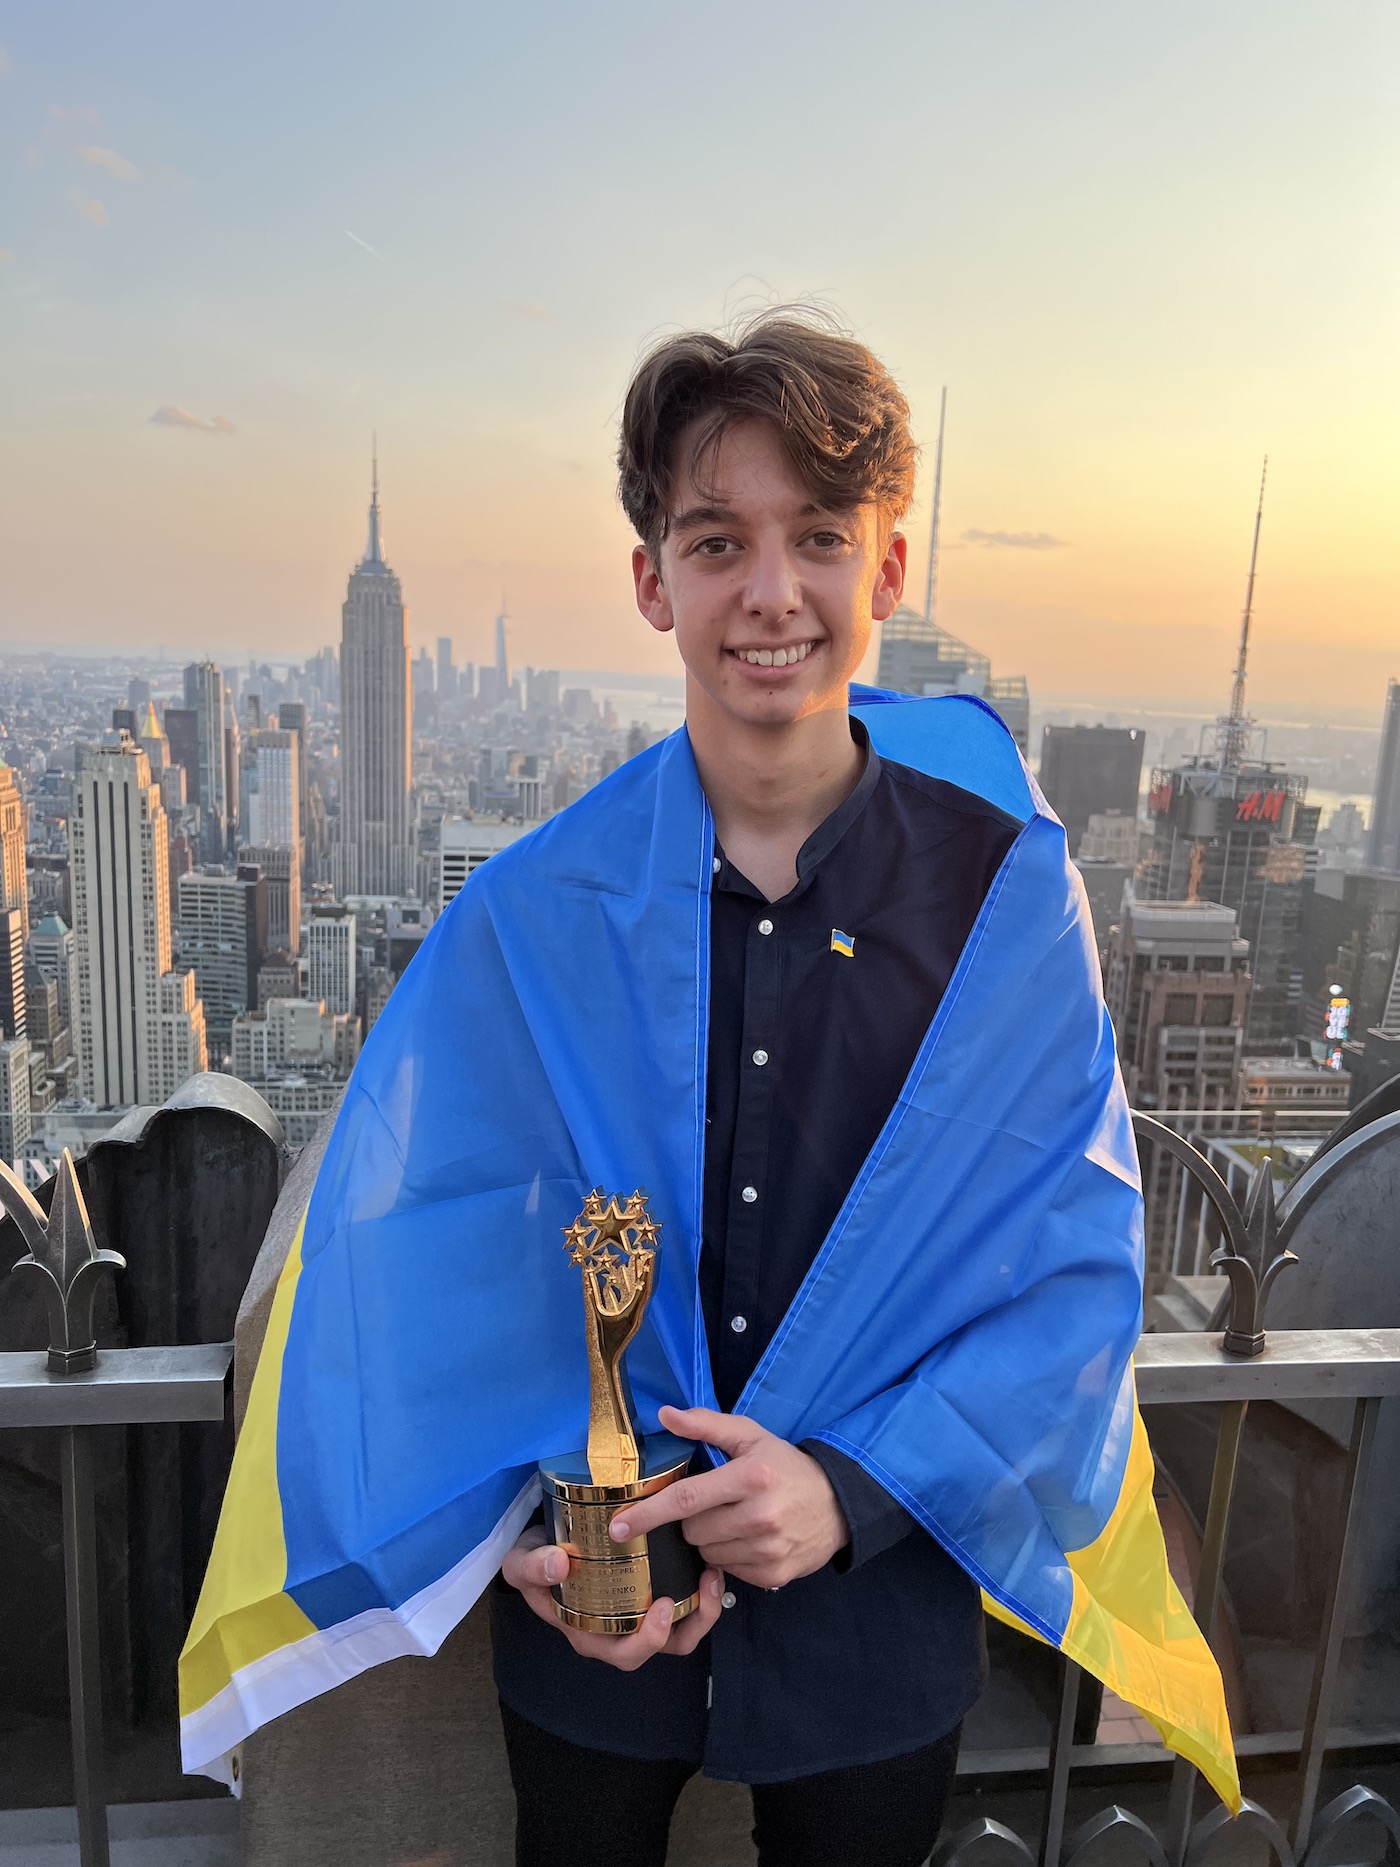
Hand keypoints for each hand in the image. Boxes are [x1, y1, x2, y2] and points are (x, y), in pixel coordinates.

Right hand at [501, 1524, 723, 1670]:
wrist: (541, 1541)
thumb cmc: (534, 1558)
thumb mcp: (521, 1561)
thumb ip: (531, 1566)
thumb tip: (557, 1565)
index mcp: (589, 1633)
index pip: (625, 1653)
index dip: (650, 1640)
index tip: (662, 1605)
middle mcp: (616, 1631)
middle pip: (662, 1648)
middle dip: (690, 1626)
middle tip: (701, 1591)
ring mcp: (637, 1614)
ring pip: (679, 1632)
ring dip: (703, 1611)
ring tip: (712, 1577)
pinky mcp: (650, 1592)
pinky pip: (682, 1607)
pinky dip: (700, 1593)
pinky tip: (705, 1566)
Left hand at [611, 1406, 848, 1589]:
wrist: (838, 1504)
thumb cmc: (785, 1466)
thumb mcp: (750, 1436)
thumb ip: (705, 1425)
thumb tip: (664, 1414)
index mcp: (750, 1477)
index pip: (686, 1499)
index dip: (648, 1514)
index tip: (619, 1526)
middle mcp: (759, 1515)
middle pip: (692, 1530)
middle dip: (692, 1520)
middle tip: (716, 1505)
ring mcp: (767, 1549)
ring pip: (707, 1553)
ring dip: (710, 1539)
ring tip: (735, 1521)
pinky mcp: (773, 1574)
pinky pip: (728, 1570)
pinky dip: (730, 1557)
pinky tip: (749, 1540)